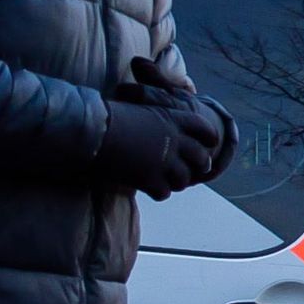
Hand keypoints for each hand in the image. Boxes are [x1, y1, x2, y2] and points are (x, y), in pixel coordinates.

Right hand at [98, 98, 215, 197]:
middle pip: (200, 157)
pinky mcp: (151, 180)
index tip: (211, 143)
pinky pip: (164, 192)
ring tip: (170, 182)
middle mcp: (175, 141)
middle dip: (201, 165)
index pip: (203, 127)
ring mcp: (165, 162)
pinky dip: (159, 192)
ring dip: (178, 181)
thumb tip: (157, 125)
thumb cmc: (108, 116)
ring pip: (184, 179)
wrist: (92, 131)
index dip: (209, 136)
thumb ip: (155, 121)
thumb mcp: (139, 110)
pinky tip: (151, 190)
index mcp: (173, 118)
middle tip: (199, 171)